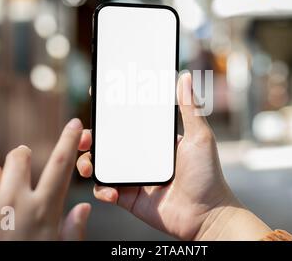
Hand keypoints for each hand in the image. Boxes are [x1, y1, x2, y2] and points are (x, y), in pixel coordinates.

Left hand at [0, 118, 90, 240]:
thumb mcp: (55, 251)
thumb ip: (71, 230)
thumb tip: (83, 208)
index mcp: (43, 209)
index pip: (61, 165)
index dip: (69, 141)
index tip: (75, 124)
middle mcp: (15, 200)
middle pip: (20, 155)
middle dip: (21, 158)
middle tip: (19, 174)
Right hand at [77, 73, 271, 239]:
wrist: (207, 215)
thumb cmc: (208, 175)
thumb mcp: (199, 137)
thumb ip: (190, 108)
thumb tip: (186, 77)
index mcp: (154, 141)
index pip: (127, 122)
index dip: (110, 113)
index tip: (97, 99)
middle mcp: (141, 157)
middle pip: (107, 143)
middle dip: (90, 137)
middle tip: (83, 135)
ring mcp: (134, 177)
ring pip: (102, 165)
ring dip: (88, 162)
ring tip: (88, 164)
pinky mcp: (129, 198)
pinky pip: (106, 190)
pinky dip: (102, 189)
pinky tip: (111, 191)